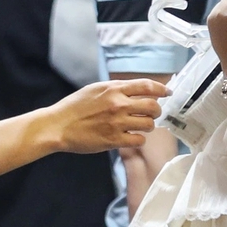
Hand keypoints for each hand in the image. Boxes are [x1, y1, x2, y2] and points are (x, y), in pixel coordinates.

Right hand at [47, 79, 165, 152]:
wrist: (58, 126)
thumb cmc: (75, 107)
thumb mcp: (95, 89)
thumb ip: (116, 89)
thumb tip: (136, 90)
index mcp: (113, 89)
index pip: (147, 86)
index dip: (161, 89)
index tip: (167, 92)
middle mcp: (118, 104)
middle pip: (153, 106)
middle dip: (157, 111)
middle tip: (152, 114)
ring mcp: (117, 123)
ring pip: (149, 124)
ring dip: (147, 126)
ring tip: (139, 126)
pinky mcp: (114, 140)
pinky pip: (139, 140)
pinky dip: (138, 139)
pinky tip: (130, 137)